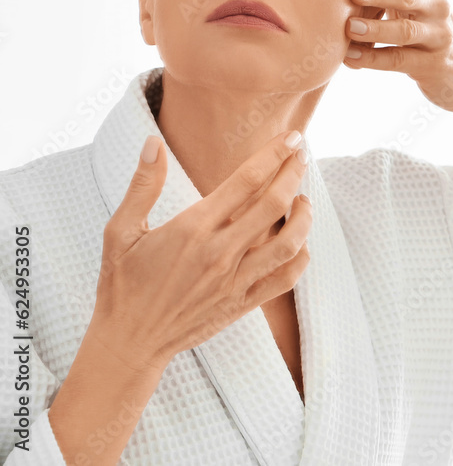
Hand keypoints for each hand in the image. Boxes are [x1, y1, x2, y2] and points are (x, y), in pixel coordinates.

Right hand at [91, 131, 312, 371]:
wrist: (129, 341)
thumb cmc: (122, 284)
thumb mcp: (120, 231)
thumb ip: (143, 186)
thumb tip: (154, 143)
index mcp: (193, 228)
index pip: (246, 181)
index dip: (274, 154)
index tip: (292, 137)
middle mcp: (220, 252)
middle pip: (274, 205)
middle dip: (294, 173)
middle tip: (302, 154)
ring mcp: (235, 280)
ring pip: (288, 243)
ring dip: (304, 217)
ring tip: (304, 199)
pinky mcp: (243, 303)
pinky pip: (285, 280)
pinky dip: (300, 258)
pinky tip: (300, 242)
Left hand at [342, 0, 452, 113]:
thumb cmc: (427, 37)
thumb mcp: (416, 10)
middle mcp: (435, 10)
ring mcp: (437, 38)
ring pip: (405, 31)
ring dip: (376, 28)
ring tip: (350, 28)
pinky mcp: (433, 66)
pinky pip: (399, 60)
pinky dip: (373, 59)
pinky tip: (350, 58)